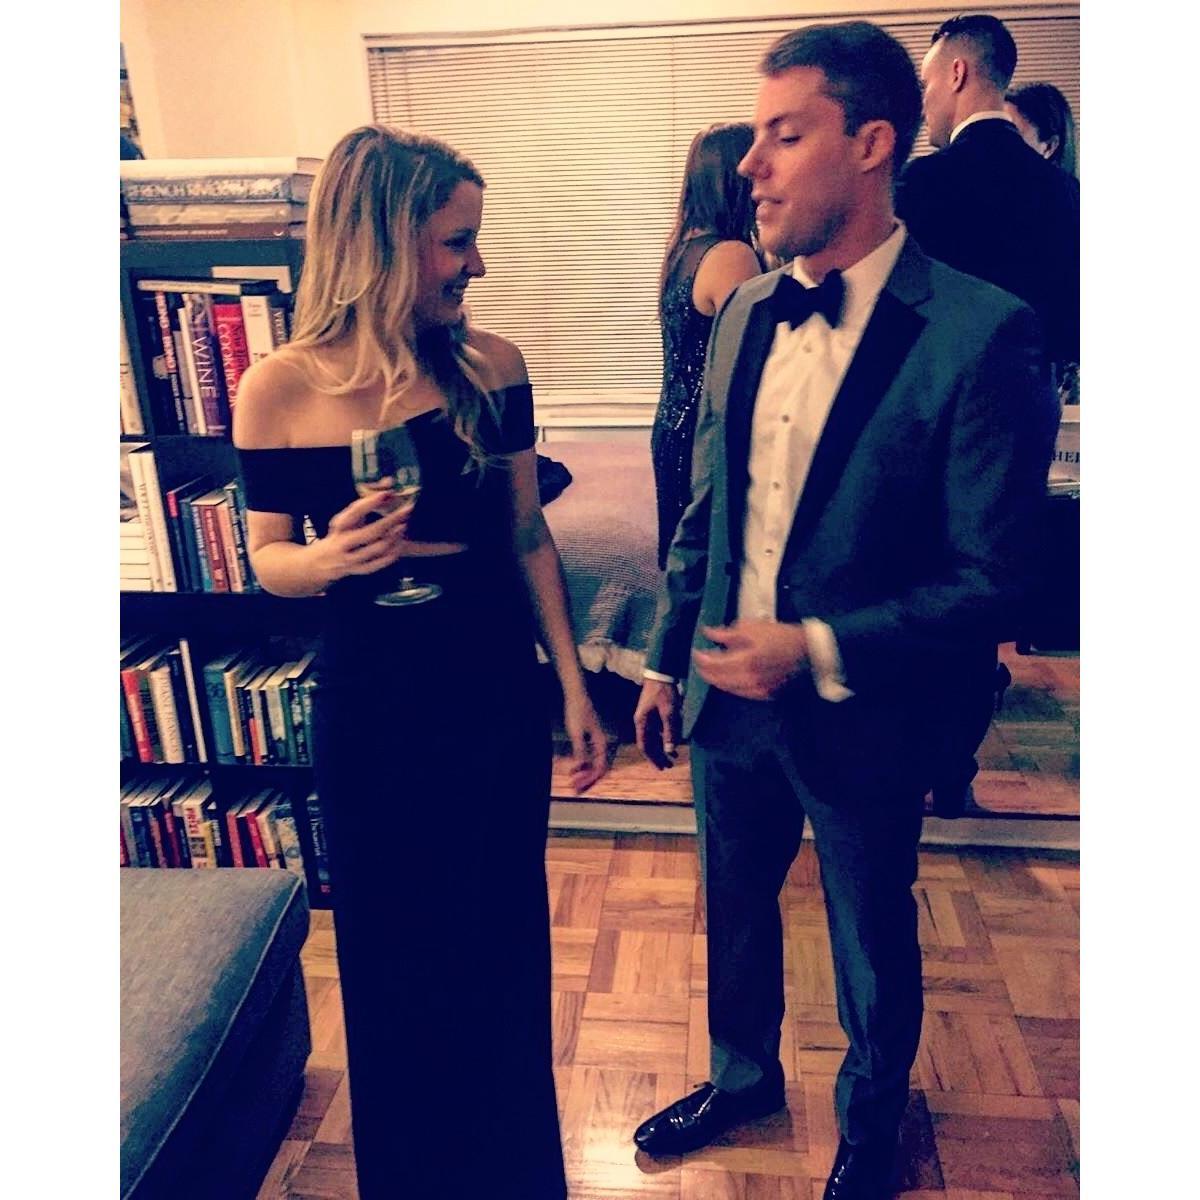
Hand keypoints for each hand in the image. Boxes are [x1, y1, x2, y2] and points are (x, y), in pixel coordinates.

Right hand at [311, 491, 413, 584]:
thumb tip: (389, 481)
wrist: (322, 562)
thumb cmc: (341, 534)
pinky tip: (401, 543)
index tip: (387, 493)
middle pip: (370, 532)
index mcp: (339, 526)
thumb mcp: (348, 518)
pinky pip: (378, 564)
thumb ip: (368, 501)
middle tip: (407, 510)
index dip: (371, 503)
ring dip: (394, 537)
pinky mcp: (358, 570)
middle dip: (391, 520)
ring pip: (376, 549)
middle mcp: (343, 542)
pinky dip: (392, 554)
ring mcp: (350, 559)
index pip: (354, 513)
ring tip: (404, 525)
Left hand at [563, 691, 608, 793]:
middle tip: (574, 790)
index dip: (589, 779)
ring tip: (573, 783)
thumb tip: (581, 767)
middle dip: (587, 780)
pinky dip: (582, 766)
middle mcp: (601, 744)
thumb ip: (580, 751)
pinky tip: (573, 770)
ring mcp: (595, 742)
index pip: (600, 767)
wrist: (576, 696)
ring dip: (584, 775)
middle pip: (598, 768)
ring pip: (593, 764)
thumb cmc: (577, 712)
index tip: (577, 785)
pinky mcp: (589, 739)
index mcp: (601, 743)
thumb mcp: (576, 733)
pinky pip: (589, 758)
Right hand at [634, 679, 679, 768]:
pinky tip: (672, 742)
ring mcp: (646, 717)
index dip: (652, 758)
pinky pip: (656, 731)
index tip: (661, 768)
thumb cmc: (664, 692)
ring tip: (671, 757)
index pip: (645, 746)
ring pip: (652, 738)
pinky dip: (663, 738)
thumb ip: (670, 731)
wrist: (660, 673)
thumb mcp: (669, 712)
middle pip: (648, 744)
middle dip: (657, 756)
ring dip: (661, 748)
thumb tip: (670, 750)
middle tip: (668, 766)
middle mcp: (641, 722)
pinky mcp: (652, 713)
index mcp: (642, 723)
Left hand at [692, 620, 808, 699]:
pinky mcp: (764, 694)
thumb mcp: (752, 628)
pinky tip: (727, 680)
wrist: (807, 651)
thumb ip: (727, 633)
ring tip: (710, 671)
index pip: (714, 664)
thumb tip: (708, 632)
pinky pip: (740, 693)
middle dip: (705, 671)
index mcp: (745, 660)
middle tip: (700, 662)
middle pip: (718, 679)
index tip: (696, 651)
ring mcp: (757, 689)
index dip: (701, 658)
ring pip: (728, 688)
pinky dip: (730, 686)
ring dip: (716, 680)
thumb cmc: (779, 636)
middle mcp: (749, 679)